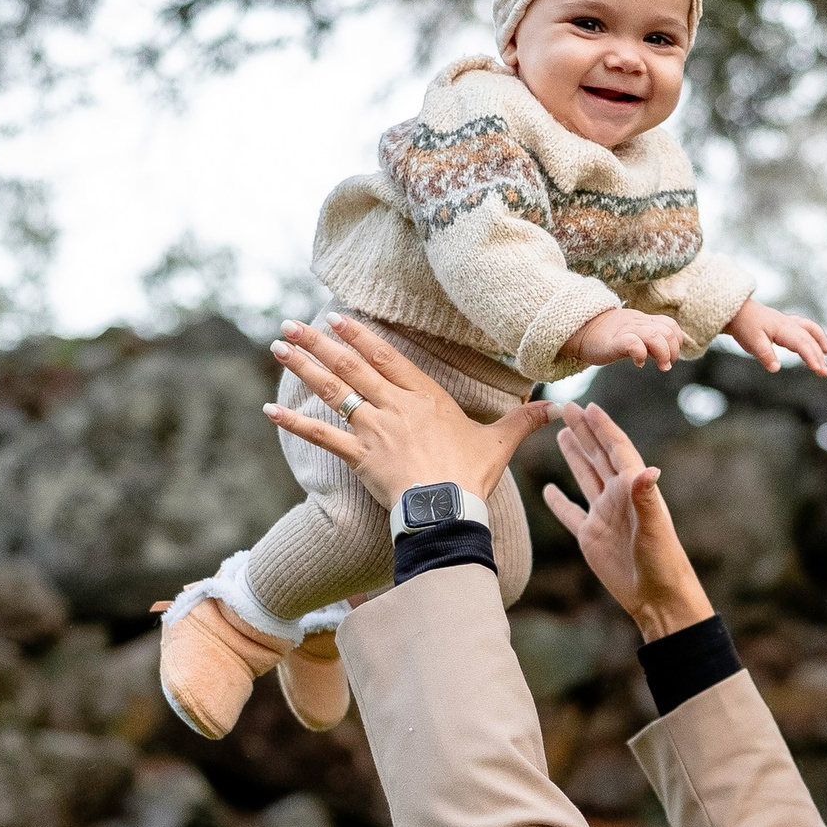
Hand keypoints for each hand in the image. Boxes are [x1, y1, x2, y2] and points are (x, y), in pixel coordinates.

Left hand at [269, 316, 553, 507]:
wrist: (450, 509)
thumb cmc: (472, 476)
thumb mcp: (499, 443)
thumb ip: (523, 421)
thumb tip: (556, 409)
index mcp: (425, 397)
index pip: (386, 357)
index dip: (360, 336)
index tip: (338, 317)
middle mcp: (395, 406)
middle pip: (352, 366)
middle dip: (319, 342)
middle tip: (291, 323)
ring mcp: (375, 429)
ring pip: (333, 391)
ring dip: (303, 367)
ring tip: (279, 347)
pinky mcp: (360, 456)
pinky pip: (322, 436)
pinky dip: (294, 422)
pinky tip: (270, 410)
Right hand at [541, 401, 713, 641]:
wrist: (656, 597)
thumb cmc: (663, 561)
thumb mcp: (655, 528)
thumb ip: (647, 498)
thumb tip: (647, 470)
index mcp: (633, 489)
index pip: (617, 449)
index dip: (603, 427)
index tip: (589, 406)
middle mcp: (618, 497)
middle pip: (597, 456)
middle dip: (584, 431)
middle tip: (567, 406)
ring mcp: (603, 515)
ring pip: (585, 477)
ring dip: (574, 455)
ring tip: (562, 432)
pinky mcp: (591, 536)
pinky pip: (570, 513)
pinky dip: (559, 502)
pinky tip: (549, 490)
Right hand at [566, 304, 686, 370]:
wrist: (580, 330)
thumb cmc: (607, 337)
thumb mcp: (632, 334)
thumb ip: (649, 340)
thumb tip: (666, 357)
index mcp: (644, 321)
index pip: (671, 325)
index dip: (677, 341)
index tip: (671, 356)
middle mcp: (638, 323)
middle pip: (667, 331)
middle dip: (673, 351)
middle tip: (666, 365)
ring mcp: (626, 330)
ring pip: (654, 335)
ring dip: (663, 353)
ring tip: (661, 365)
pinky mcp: (614, 341)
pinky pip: (633, 343)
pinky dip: (641, 354)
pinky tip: (638, 363)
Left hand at [724, 296, 826, 376]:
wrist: (736, 311)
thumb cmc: (745, 326)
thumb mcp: (753, 342)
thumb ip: (766, 355)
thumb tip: (776, 368)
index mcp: (783, 329)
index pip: (802, 344)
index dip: (811, 357)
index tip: (818, 370)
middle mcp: (789, 324)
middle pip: (809, 340)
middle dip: (818, 356)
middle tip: (824, 373)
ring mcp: (788, 322)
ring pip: (809, 331)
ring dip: (820, 342)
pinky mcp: (785, 323)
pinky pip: (805, 327)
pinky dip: (814, 334)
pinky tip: (816, 342)